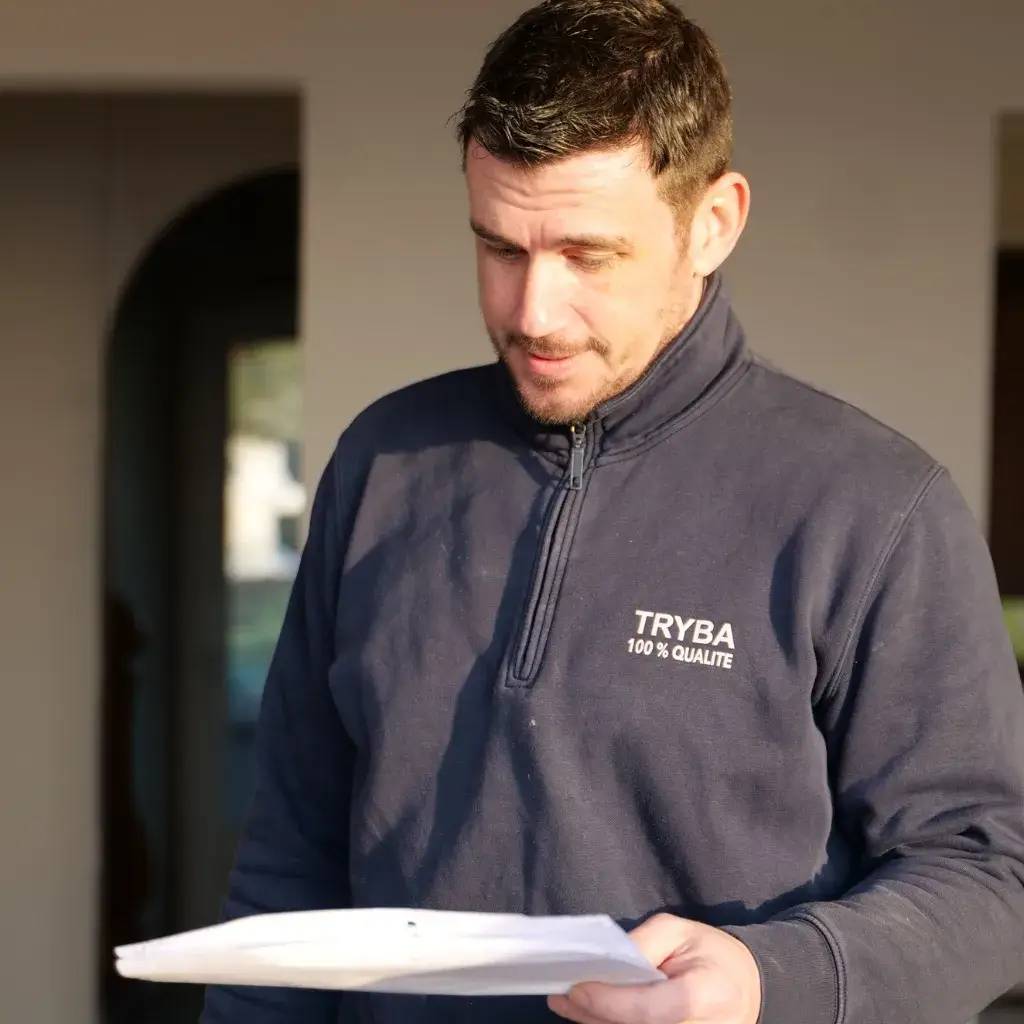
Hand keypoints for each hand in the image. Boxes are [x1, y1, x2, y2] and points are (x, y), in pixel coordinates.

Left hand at [547, 913, 760, 1023]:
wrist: (747, 988)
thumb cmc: (711, 953)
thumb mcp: (679, 931)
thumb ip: (643, 944)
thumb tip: (605, 961)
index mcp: (701, 996)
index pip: (645, 1009)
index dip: (607, 1001)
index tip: (575, 987)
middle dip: (592, 1012)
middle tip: (557, 992)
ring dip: (593, 1021)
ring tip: (563, 1001)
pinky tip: (584, 1011)